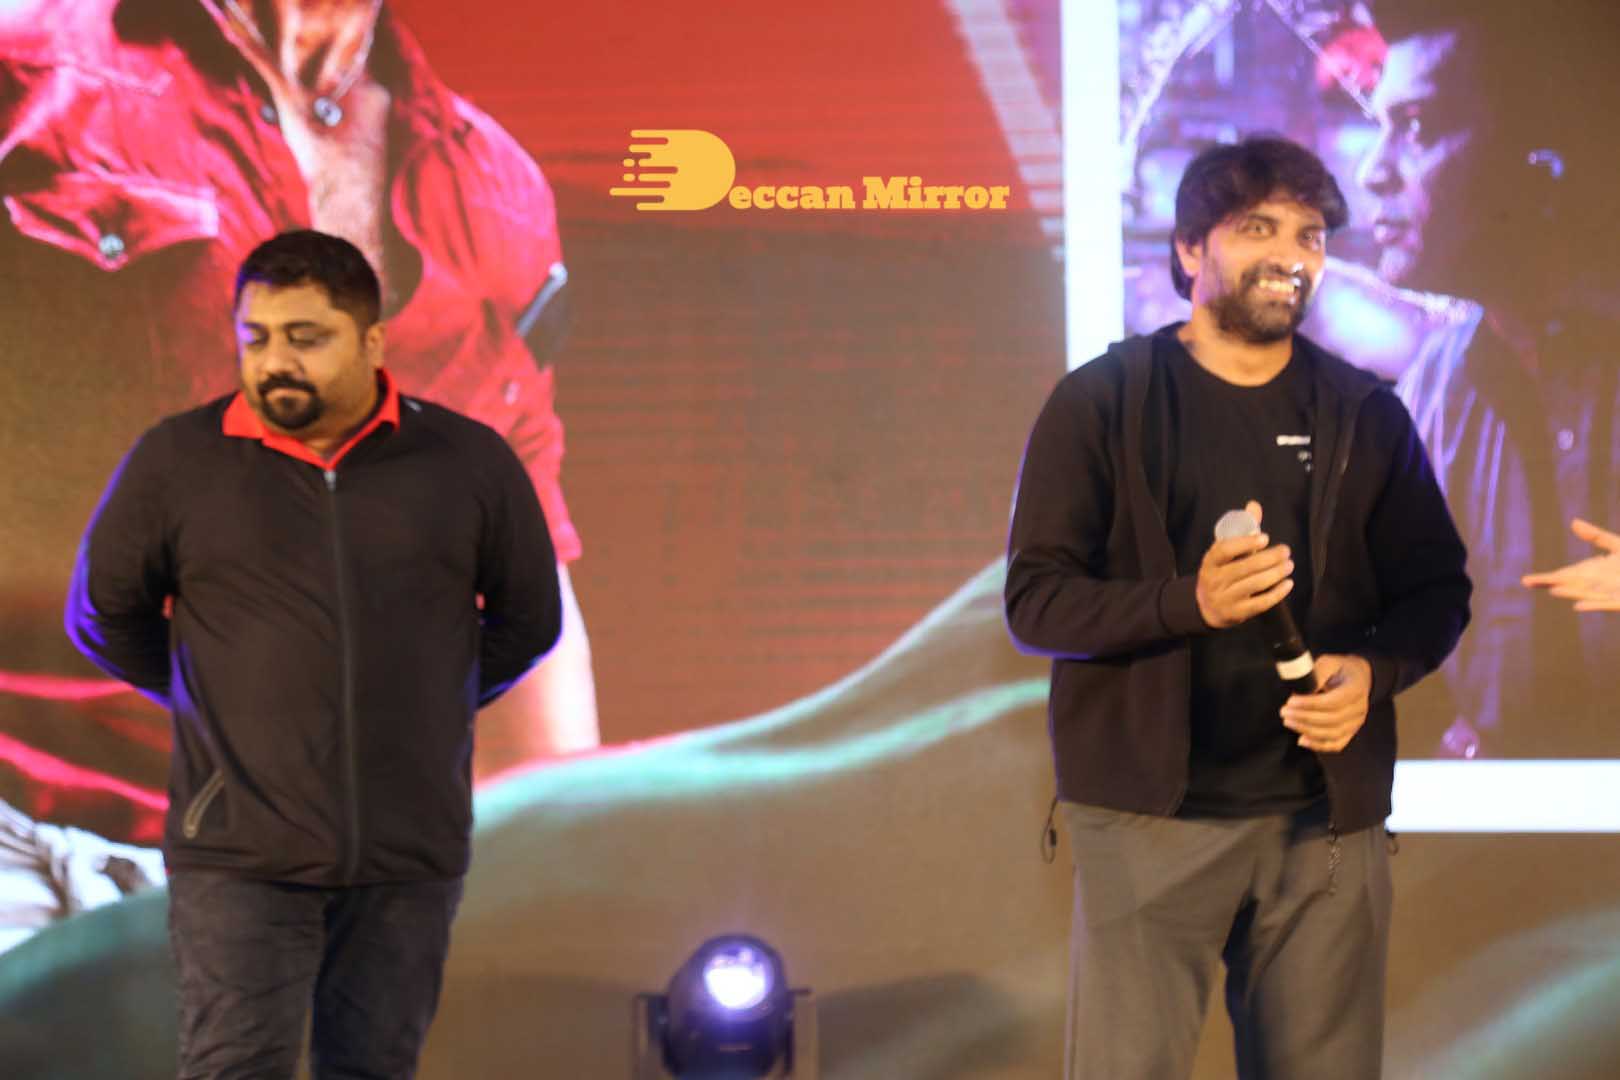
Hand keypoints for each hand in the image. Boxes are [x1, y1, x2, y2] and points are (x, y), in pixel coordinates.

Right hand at [1196, 500, 1293, 628]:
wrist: (1206, 607)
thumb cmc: (1221, 572)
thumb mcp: (1224, 553)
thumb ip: (1241, 530)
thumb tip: (1254, 505)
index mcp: (1210, 562)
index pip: (1224, 550)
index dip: (1244, 543)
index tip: (1265, 537)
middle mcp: (1214, 581)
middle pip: (1243, 568)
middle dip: (1268, 558)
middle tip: (1285, 551)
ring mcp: (1225, 599)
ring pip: (1254, 585)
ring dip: (1275, 574)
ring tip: (1289, 565)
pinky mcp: (1237, 614)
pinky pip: (1260, 603)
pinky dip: (1276, 593)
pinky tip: (1288, 584)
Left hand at [1280, 654, 1370, 752]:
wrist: (1358, 677)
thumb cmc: (1340, 669)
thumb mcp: (1329, 662)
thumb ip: (1316, 673)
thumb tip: (1300, 688)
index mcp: (1356, 689)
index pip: (1333, 701)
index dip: (1311, 704)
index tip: (1291, 701)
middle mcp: (1359, 709)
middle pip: (1332, 719)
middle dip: (1304, 717)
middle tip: (1284, 712)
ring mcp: (1356, 723)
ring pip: (1332, 734)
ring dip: (1307, 730)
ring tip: (1288, 722)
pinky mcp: (1351, 732)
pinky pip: (1336, 744)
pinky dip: (1318, 745)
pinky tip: (1301, 740)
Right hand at [1521, 518, 1619, 610]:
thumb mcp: (1617, 545)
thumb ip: (1595, 536)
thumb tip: (1573, 522)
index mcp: (1593, 571)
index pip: (1566, 575)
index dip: (1547, 578)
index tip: (1527, 580)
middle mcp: (1598, 584)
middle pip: (1571, 584)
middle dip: (1552, 584)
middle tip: (1529, 582)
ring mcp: (1610, 593)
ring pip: (1586, 594)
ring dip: (1570, 593)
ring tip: (1553, 589)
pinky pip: (1605, 604)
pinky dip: (1593, 605)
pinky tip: (1578, 605)